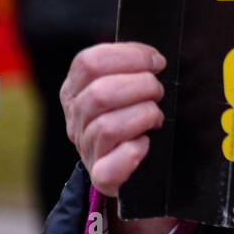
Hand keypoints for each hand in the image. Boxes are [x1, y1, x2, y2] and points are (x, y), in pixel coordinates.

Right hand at [60, 42, 166, 196]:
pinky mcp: (101, 177)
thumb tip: (155, 57)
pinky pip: (111, 167)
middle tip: (158, 92)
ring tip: (156, 117)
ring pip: (108, 127)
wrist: (128, 164)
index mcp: (76, 89)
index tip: (157, 62)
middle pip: (99, 93)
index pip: (90, 62)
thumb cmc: (132, 114)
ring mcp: (86, 149)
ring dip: (144, 116)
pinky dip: (133, 153)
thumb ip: (130, 66)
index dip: (130, 56)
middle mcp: (75, 118)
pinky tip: (145, 143)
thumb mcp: (124, 85)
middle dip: (142, 86)